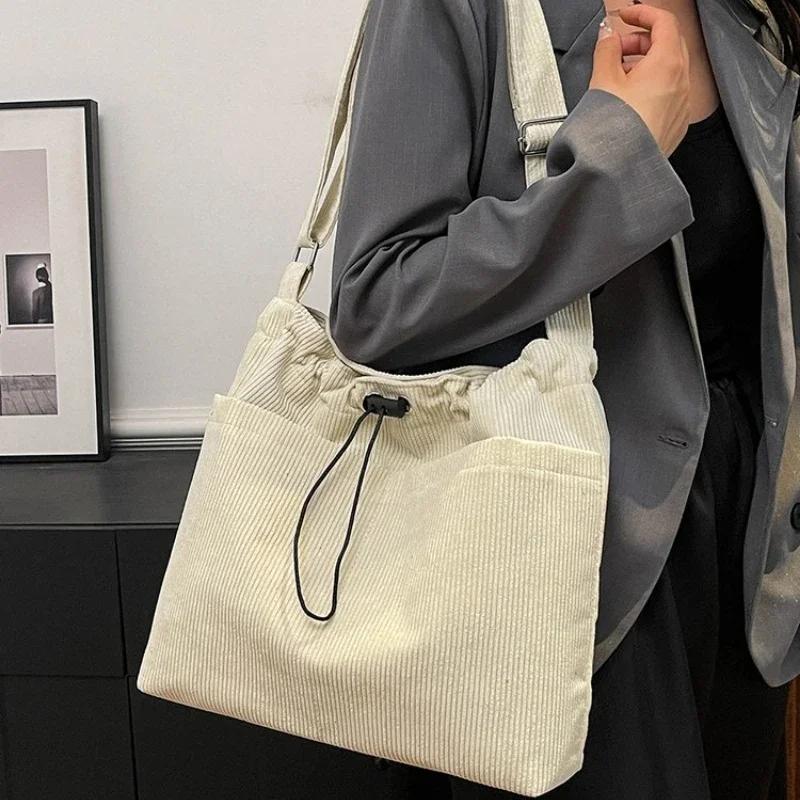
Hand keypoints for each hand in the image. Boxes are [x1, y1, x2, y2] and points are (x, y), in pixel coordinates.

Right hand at [588, 3, 690, 156]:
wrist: (622, 170)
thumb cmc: (616, 131)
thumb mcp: (603, 81)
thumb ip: (606, 50)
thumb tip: (608, 37)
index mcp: (667, 64)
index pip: (663, 22)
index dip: (642, 13)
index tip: (626, 16)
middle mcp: (681, 82)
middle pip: (668, 45)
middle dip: (641, 41)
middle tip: (616, 49)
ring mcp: (681, 105)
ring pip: (669, 71)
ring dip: (645, 65)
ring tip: (618, 77)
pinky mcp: (675, 124)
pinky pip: (668, 95)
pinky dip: (651, 87)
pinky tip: (629, 100)